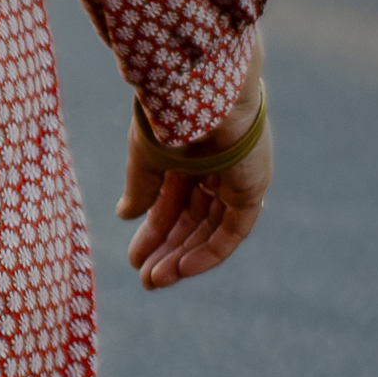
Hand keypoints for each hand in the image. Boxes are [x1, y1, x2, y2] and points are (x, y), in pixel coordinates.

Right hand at [120, 84, 268, 290]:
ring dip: (184, 256)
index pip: (172, 203)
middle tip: (145, 279)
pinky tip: (183, 270)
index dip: (153, 232)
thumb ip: (140, 189)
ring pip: (210, 229)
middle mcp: (214, 169)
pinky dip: (210, 251)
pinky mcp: (252, 188)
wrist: (201, 96)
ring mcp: (235, 179)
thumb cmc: (170, 117)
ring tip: (156, 280)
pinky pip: (233, 230)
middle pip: (192, 220)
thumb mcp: (146, 159)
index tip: (133, 258)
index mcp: (188, 155)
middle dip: (168, 250)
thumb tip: (126, 215)